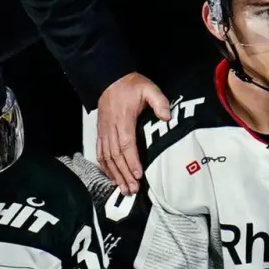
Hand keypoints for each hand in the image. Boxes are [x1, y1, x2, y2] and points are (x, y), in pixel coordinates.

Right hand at [96, 72, 170, 194]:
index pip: (126, 143)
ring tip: (123, 189)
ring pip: (107, 157)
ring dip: (115, 174)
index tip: (138, 174)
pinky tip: (112, 177)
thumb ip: (159, 101)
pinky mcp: (100, 132)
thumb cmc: (131, 85)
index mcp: (123, 119)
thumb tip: (167, 117)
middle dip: (124, 174)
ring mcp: (104, 131)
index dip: (132, 161)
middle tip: (133, 189)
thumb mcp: (148, 88)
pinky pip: (100, 153)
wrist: (110, 79)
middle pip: (116, 155)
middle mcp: (111, 127)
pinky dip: (105, 167)